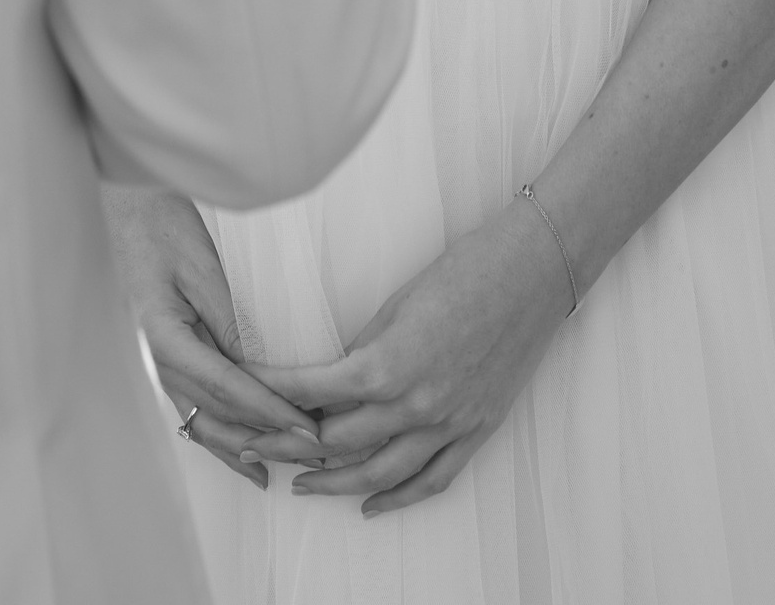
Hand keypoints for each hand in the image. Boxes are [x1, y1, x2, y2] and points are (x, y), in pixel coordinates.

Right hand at [99, 186, 321, 492]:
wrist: (128, 207)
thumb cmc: (163, 226)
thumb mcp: (201, 267)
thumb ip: (229, 320)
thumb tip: (259, 369)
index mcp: (167, 342)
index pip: (230, 390)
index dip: (272, 414)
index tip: (309, 430)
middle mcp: (159, 365)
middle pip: (219, 417)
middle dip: (267, 438)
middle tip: (313, 453)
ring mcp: (159, 366)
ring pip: (205, 423)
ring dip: (246, 445)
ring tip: (286, 463)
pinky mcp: (167, 359)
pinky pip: (196, 408)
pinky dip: (224, 434)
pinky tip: (247, 453)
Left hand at [260, 198, 575, 515]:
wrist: (533, 270)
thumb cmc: (464, 270)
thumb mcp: (397, 303)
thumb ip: (364, 349)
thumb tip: (333, 381)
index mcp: (385, 365)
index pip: (309, 394)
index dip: (270, 396)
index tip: (241, 394)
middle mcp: (414, 405)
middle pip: (334, 443)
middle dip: (288, 445)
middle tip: (253, 444)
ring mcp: (448, 424)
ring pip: (377, 475)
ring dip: (333, 484)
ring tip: (300, 485)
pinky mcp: (477, 430)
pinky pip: (430, 480)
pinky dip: (397, 498)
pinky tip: (370, 505)